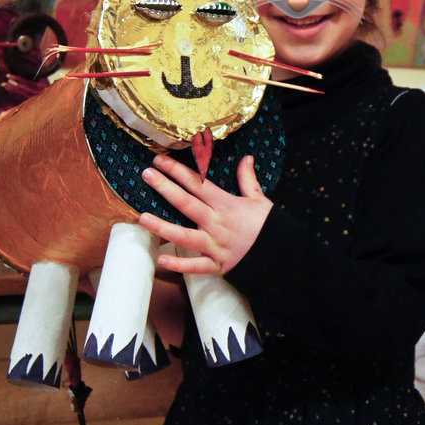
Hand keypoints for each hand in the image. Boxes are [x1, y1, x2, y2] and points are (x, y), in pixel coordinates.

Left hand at [138, 153, 272, 274]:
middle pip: (187, 203)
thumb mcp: (260, 200)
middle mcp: (217, 223)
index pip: (198, 184)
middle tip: (146, 174)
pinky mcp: (216, 265)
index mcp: (226, 205)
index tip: (160, 160)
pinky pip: (196, 266)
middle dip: (165, 187)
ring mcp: (215, 245)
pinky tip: (161, 259)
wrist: (282, 255)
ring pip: (185, 236)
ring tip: (142, 217)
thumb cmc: (268, 227)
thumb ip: (248, 180)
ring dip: (162, 227)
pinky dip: (179, 264)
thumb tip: (246, 158)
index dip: (178, 171)